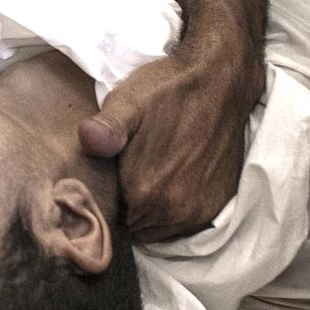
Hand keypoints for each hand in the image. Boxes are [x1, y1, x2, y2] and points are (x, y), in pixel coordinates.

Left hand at [81, 44, 258, 241]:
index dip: (104, 199)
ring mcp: (199, 210)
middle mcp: (174, 210)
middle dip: (126, 207)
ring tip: (149, 176)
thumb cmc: (168, 89)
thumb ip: (106, 127)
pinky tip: (170, 181)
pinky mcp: (218, 204)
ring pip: (158, 229)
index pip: (109, 218)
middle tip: (126, 174)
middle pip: (133, 226)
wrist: (220, 80)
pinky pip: (184, 225)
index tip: (107, 177)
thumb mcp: (128, 102)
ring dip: (150, 211)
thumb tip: (88, 139)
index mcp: (145, 191)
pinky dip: (174, 210)